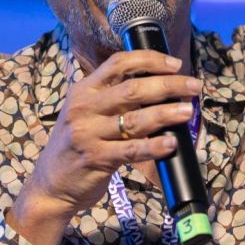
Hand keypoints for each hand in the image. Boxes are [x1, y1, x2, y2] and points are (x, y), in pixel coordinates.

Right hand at [7, 50, 200, 244]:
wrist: (50, 185)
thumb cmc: (76, 146)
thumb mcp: (84, 113)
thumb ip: (111, 98)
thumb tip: (159, 86)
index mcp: (83, 90)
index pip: (118, 63)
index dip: (149, 60)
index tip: (175, 64)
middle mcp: (84, 108)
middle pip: (133, 89)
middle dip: (169, 86)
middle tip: (194, 86)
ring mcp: (88, 134)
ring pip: (136, 119)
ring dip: (167, 113)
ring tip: (188, 111)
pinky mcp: (96, 159)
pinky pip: (131, 150)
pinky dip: (154, 146)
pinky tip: (171, 143)